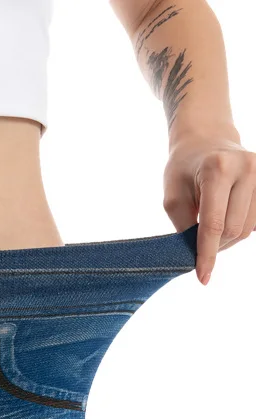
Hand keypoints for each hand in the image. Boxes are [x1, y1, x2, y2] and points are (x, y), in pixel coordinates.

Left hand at [163, 130, 255, 284]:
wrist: (206, 139)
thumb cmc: (184, 170)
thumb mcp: (172, 197)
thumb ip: (184, 226)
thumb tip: (196, 256)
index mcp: (218, 169)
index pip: (214, 224)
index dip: (207, 255)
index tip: (202, 277)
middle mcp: (247, 168)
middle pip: (234, 229)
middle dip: (215, 246)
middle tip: (198, 245)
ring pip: (248, 228)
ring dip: (228, 239)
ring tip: (211, 230)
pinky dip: (240, 228)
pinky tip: (227, 219)